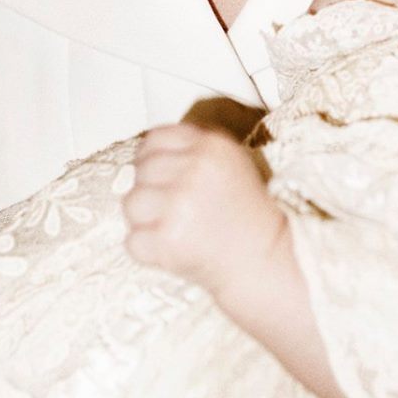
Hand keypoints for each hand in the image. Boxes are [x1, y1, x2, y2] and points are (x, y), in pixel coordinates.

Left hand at [125, 125, 285, 299]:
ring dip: (145, 221)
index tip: (159, 177)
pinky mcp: (168, 238)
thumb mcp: (231, 164)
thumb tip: (144, 155)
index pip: (155, 138)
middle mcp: (195, 169)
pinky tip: (174, 250)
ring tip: (174, 230)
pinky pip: (133, 241)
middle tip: (175, 211)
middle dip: (151, 191)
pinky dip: (148, 251)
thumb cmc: (246, 215)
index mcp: (211, 145)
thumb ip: (192, 151)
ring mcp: (179, 204)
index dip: (150, 159)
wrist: (266, 259)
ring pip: (131, 203)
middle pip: (140, 170)